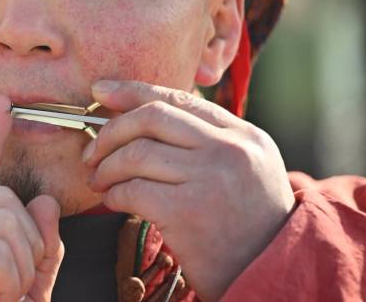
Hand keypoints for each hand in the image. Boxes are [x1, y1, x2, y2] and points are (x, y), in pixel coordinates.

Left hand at [83, 81, 295, 300]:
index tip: (100, 91)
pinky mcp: (188, 212)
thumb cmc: (248, 224)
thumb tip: (141, 115)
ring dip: (107, 167)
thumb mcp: (245, 169)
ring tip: (100, 180)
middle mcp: (230, 150)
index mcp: (244, 135)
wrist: (273, 273)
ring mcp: (210, 178)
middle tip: (92, 152)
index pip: (179, 98)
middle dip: (111, 131)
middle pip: (152, 118)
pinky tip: (113, 200)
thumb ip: (206, 140)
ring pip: (137, 153)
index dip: (132, 92)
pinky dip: (115, 194)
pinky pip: (133, 190)